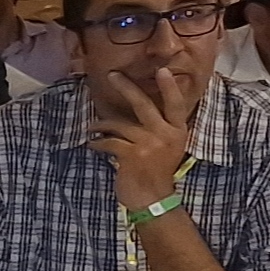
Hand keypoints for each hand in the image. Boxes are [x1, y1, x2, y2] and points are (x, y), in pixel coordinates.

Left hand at [87, 70, 195, 211]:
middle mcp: (165, 134)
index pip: (175, 104)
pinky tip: (92, 144)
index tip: (162, 70)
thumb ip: (159, 129)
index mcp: (177, 131)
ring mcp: (149, 144)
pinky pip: (109, 141)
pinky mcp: (132, 155)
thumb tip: (139, 109)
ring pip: (120, 124)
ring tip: (92, 127)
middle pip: (144, 105)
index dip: (169, 87)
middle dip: (126, 88)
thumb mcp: (168, 148)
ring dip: (102, 124)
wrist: (153, 199)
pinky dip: (98, 142)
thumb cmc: (157, 173)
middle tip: (112, 75)